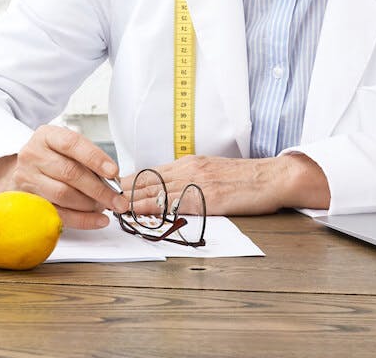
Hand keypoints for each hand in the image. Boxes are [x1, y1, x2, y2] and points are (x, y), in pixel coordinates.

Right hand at [0, 126, 129, 229]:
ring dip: (90, 204)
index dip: (95, 158)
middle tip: (118, 199)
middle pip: (69, 173)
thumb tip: (112, 179)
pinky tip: (98, 220)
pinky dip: (82, 219)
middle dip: (99, 189)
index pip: (72, 144)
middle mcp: (33, 154)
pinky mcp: (28, 200)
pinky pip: (58, 213)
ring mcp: (27, 178)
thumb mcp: (68, 148)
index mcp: (46, 136)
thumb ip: (88, 159)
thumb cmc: (54, 157)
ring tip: (106, 206)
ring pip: (63, 194)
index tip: (114, 172)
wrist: (25, 170)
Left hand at [123, 153, 329, 216]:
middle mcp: (190, 169)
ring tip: (112, 206)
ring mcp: (197, 183)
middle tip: (102, 197)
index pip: (153, 171)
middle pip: (149, 179)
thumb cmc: (248, 178)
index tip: (113, 187)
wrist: (273, 177)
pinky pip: (175, 203)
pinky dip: (155, 208)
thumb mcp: (215, 172)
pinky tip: (142, 213)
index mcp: (191, 163)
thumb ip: (194, 178)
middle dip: (125, 190)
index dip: (131, 180)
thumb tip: (174, 189)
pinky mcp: (207, 198)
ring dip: (132, 199)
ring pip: (157, 190)